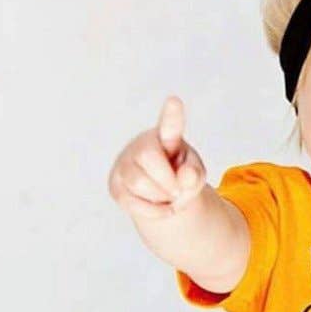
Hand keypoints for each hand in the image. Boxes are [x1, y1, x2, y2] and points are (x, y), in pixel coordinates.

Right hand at [107, 95, 207, 220]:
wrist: (163, 195)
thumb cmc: (179, 176)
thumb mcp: (195, 176)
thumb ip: (195, 175)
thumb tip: (185, 178)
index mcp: (165, 137)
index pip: (169, 125)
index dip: (172, 115)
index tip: (175, 101)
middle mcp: (140, 145)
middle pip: (148, 157)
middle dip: (167, 179)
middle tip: (177, 189)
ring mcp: (124, 164)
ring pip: (138, 182)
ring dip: (161, 197)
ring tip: (168, 196)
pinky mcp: (115, 186)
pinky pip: (133, 202)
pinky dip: (154, 211)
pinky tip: (162, 206)